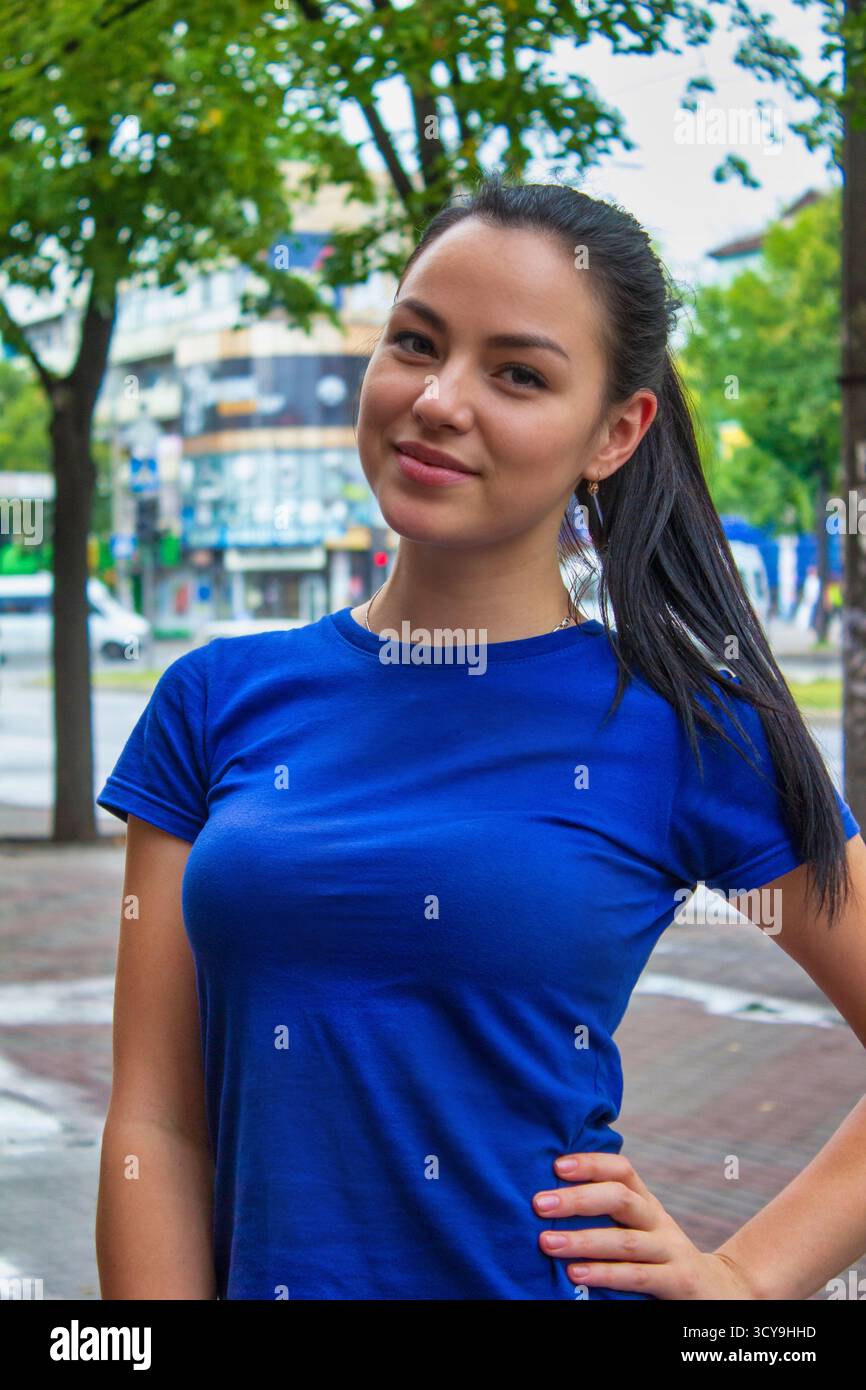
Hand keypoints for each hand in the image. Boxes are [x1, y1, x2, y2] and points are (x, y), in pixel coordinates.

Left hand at [532, 1151, 757, 1298]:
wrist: (715, 1290)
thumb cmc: (656, 1255)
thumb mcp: (638, 1228)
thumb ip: (607, 1213)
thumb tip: (550, 1196)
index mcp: (646, 1203)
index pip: (622, 1170)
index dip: (591, 1163)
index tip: (556, 1165)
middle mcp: (658, 1221)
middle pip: (620, 1199)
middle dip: (577, 1200)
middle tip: (539, 1204)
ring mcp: (670, 1251)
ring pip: (625, 1241)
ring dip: (583, 1241)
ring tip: (547, 1243)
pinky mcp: (677, 1282)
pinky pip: (637, 1276)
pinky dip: (605, 1274)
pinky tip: (577, 1273)